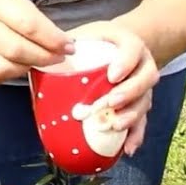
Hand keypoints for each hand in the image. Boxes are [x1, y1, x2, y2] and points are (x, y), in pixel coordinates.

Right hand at [0, 0, 74, 87]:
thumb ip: (34, 19)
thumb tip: (63, 45)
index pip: (27, 24)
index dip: (52, 39)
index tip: (69, 46)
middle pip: (15, 50)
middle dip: (43, 58)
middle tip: (57, 58)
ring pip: (1, 69)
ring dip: (25, 69)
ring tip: (35, 62)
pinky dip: (6, 78)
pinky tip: (14, 67)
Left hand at [67, 21, 158, 155]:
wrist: (118, 46)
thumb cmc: (95, 41)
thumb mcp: (83, 35)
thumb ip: (66, 43)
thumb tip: (39, 58)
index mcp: (129, 43)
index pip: (132, 49)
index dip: (125, 63)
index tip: (111, 75)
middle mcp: (143, 64)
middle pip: (146, 78)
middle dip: (129, 92)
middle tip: (111, 102)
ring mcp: (144, 86)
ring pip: (145, 101)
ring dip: (132, 116)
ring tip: (114, 126)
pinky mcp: (142, 104)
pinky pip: (143, 121)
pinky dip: (135, 136)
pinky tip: (126, 149)